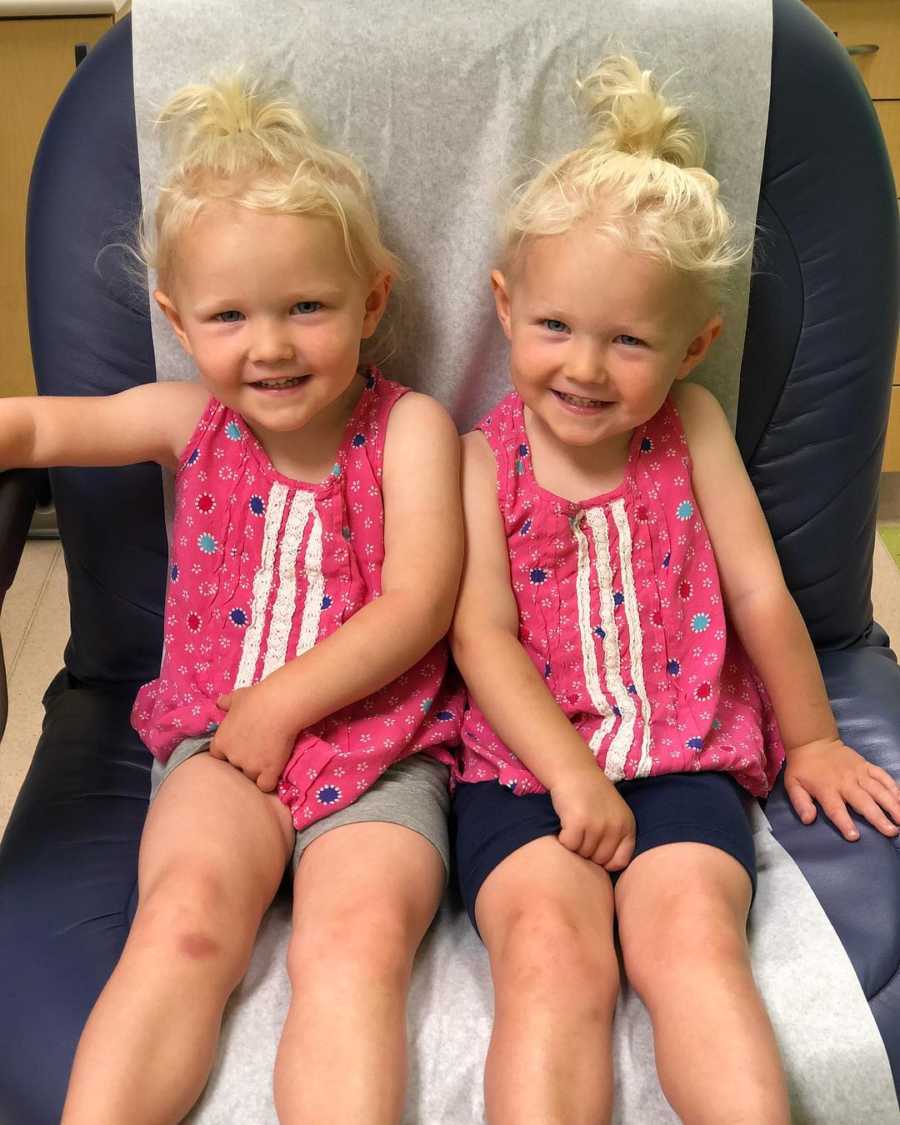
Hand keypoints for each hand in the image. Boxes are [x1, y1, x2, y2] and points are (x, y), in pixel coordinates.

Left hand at [209, 682, 297, 791]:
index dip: (228, 753)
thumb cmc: (257, 698)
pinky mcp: (268, 772)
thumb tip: (219, 702)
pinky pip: (265, 786)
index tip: (239, 747)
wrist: (279, 705)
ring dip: (258, 772)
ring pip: (250, 778)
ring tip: (269, 759)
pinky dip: (270, 781)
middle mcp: (233, 757)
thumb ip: (226, 703)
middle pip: (234, 768)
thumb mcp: (237, 697)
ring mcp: (250, 766)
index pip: (217, 756)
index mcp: (221, 741)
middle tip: (257, 750)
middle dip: (243, 762)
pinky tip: (275, 772)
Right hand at [550, 766, 635, 870]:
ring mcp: (598, 824)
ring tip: (573, 826)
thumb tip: (607, 868)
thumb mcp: (614, 814)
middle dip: (587, 851)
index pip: (619, 862)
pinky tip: (564, 824)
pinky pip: (568, 845)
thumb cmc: (591, 795)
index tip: (594, 848)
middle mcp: (616, 827)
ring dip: (574, 844)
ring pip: (582, 854)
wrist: (574, 770)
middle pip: (598, 860)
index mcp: (628, 826)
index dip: (604, 861)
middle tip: (580, 833)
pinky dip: (562, 838)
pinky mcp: (578, 821)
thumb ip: (616, 838)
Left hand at [784, 738, 899, 840]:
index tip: (855, 836)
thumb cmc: (804, 768)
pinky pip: (883, 776)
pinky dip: (894, 787)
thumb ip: (800, 803)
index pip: (836, 809)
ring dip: (892, 805)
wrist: (814, 741)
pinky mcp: (867, 766)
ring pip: (879, 790)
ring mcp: (859, 773)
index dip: (845, 823)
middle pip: (864, 802)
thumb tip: (808, 819)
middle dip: (878, 817)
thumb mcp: (793, 785)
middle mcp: (845, 782)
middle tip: (892, 832)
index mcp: (826, 789)